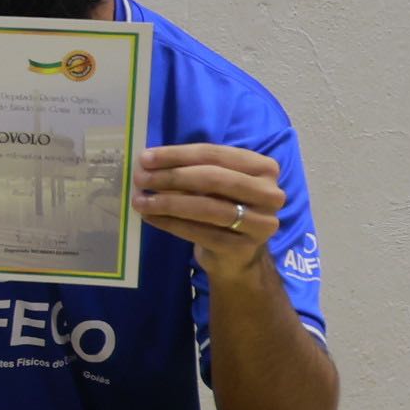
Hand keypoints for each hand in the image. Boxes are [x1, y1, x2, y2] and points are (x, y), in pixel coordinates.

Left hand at [135, 142, 287, 285]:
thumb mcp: (216, 183)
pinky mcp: (242, 247)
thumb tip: (149, 161)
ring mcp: (260, 223)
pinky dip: (171, 223)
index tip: (145, 158)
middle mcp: (270, 194)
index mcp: (264, 168)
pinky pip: (200, 232)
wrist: (238, 255)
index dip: (177, 155)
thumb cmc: (223, 207)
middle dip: (171, 177)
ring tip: (140, 200)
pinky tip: (150, 217)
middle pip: (212, 178)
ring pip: (206, 207)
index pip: (214, 154)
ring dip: (167, 202)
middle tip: (140, 178)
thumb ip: (192, 169)